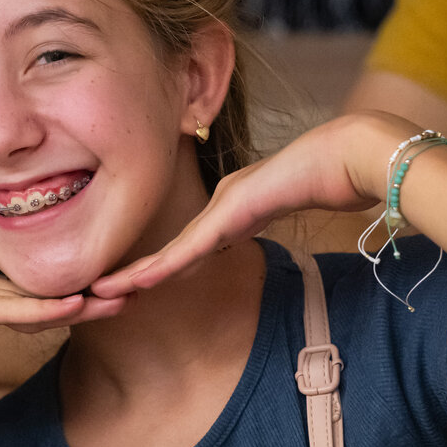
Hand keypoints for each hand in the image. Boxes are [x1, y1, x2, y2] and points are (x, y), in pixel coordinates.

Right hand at [0, 258, 122, 409]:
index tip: (110, 297)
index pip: (30, 285)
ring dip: (74, 301)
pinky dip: (41, 311)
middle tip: (130, 293)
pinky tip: (75, 310)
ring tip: (116, 301)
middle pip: (34, 284)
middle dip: (83, 291)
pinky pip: (6, 308)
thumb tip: (31, 316)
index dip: (70, 292)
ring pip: (26, 295)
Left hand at [94, 113, 412, 296]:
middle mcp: (220, 204)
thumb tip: (261, 225)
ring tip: (101, 290)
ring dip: (137, 274)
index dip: (159, 266)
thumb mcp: (292, 204)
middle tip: (98, 291)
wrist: (347, 155)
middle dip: (136, 273)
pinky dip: (163, 267)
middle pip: (171, 248)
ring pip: (172, 250)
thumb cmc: (331, 175)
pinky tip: (136, 281)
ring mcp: (224, 205)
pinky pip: (190, 247)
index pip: (187, 244)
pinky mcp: (232, 210)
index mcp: (231, 206)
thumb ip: (272, 216)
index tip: (134, 285)